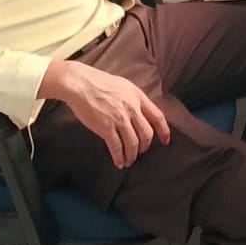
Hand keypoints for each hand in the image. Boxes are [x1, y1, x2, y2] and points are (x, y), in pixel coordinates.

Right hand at [40, 59, 170, 169]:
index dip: (164, 131)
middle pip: (147, 134)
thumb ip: (133, 99)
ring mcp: (120, 119)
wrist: (79, 83)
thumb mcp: (123, 86)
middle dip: (145, 146)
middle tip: (139, 151)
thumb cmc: (98, 82)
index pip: (158, 117)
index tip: (165, 141)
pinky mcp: (106, 128)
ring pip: (133, 143)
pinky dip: (119, 157)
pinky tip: (118, 162)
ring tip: (128, 160)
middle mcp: (132, 108)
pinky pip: (117, 147)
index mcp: (138, 97)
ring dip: (132, 155)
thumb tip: (139, 112)